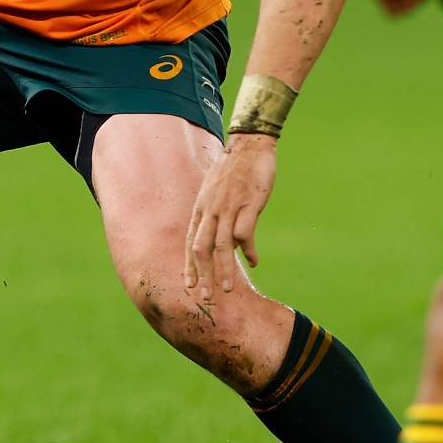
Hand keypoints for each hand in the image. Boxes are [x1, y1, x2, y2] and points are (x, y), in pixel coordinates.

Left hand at [184, 133, 276, 302]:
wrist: (249, 145)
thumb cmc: (235, 170)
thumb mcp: (217, 192)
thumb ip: (217, 215)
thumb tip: (230, 242)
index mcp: (201, 208)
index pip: (190, 242)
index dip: (189, 265)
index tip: (189, 286)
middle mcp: (211, 210)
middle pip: (201, 248)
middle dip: (202, 275)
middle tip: (204, 297)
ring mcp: (229, 207)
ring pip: (222, 246)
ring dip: (224, 270)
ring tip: (226, 290)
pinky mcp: (248, 204)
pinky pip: (245, 233)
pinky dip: (248, 251)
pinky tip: (253, 262)